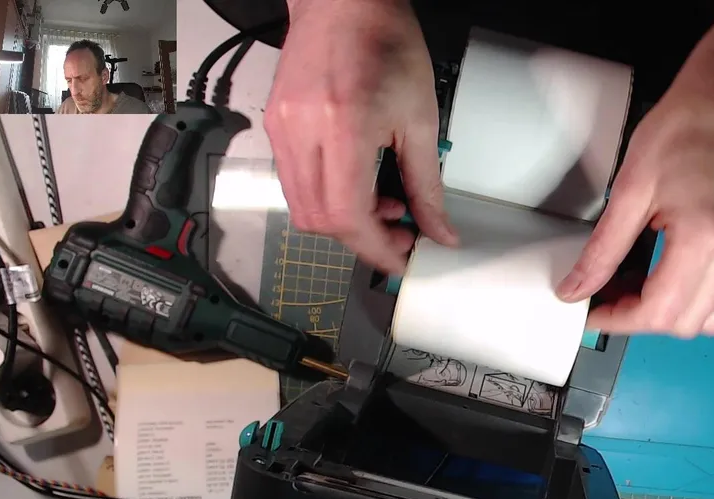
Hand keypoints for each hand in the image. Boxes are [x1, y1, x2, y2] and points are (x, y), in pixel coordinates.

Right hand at [266, 0, 456, 275]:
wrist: (344, 2)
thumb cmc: (387, 45)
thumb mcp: (422, 118)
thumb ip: (428, 184)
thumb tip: (439, 232)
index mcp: (344, 128)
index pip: (348, 217)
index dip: (376, 249)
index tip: (403, 258)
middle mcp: (303, 133)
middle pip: (320, 221)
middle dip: (362, 239)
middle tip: (400, 232)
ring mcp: (281, 130)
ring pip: (302, 207)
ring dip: (343, 221)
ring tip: (383, 203)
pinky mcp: (274, 126)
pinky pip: (294, 182)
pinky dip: (326, 196)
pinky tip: (358, 181)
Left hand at [556, 78, 713, 337]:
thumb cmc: (682, 129)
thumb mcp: (629, 189)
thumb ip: (603, 250)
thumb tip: (578, 288)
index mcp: (704, 239)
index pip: (658, 311)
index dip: (619, 320)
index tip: (592, 311)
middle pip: (685, 324)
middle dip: (642, 320)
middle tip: (609, 296)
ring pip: (710, 319)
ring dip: (671, 315)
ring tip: (637, 287)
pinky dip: (695, 299)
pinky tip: (666, 274)